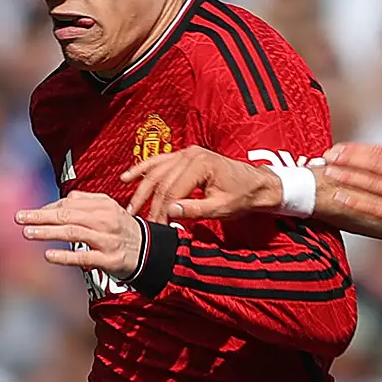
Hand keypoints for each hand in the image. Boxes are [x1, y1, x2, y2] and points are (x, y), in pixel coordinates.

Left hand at [16, 190, 144, 273]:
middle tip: (19, 218)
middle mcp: (105, 220)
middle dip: (41, 216)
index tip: (29, 214)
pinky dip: (65, 255)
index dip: (47, 208)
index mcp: (103, 205)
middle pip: (67, 215)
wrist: (150, 252)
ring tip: (27, 233)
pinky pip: (84, 256)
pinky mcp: (109, 259)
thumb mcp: (107, 210)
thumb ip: (84, 203)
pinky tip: (48, 255)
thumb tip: (57, 204)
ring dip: (47, 232)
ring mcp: (107, 240)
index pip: (69, 204)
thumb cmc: (121, 229)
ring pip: (73, 233)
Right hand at [118, 146, 277, 221]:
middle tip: (141, 223)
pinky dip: (142, 170)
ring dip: (141, 190)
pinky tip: (127, 178)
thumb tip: (170, 211)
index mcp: (201, 164)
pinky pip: (158, 162)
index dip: (162, 211)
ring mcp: (186, 153)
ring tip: (130, 208)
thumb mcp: (221, 208)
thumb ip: (195, 210)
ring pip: (156, 172)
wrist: (254, 183)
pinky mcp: (183, 156)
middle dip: (151, 205)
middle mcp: (190, 154)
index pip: (173, 190)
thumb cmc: (241, 195)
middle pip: (162, 182)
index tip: (157, 228)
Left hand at [318, 142, 381, 257]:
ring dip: (348, 176)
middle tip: (326, 158)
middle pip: (375, 163)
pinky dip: (356, 201)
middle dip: (348, 158)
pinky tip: (340, 198)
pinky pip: (376, 208)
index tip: (335, 149)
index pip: (380, 152)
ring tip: (329, 173)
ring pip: (373, 183)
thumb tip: (371, 167)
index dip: (355, 149)